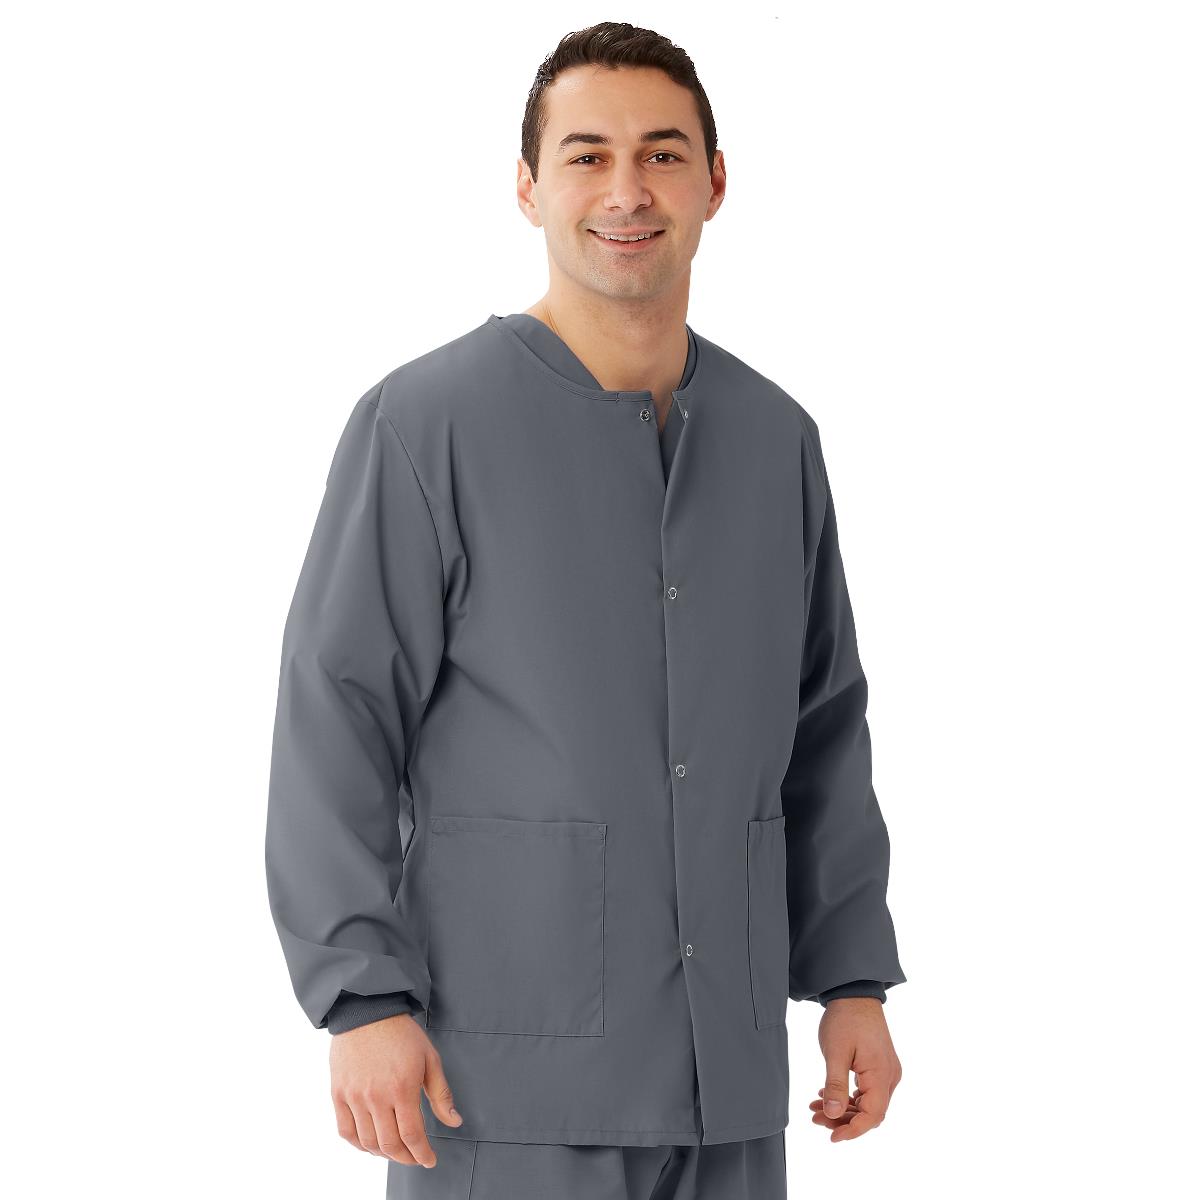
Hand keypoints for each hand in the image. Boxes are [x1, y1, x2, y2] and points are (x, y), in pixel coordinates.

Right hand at [330, 1012, 462, 1167]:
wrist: (368, 1011)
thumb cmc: (402, 1034)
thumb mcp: (430, 1059)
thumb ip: (441, 1094)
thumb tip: (455, 1122)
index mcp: (402, 1088)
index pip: (412, 1136)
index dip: (422, 1154)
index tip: (429, 1160)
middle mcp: (376, 1096)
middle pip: (389, 1144)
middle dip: (405, 1158)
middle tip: (414, 1157)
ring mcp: (354, 1097)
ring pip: (367, 1142)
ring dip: (383, 1153)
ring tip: (395, 1150)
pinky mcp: (338, 1094)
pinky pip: (345, 1132)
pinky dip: (358, 1144)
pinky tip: (370, 1143)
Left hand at [809, 997, 901, 1142]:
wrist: (854, 993)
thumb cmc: (845, 1018)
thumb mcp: (835, 1052)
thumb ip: (835, 1085)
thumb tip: (832, 1114)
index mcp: (881, 1075)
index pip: (872, 1115)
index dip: (853, 1130)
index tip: (832, 1137)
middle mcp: (889, 1077)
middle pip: (869, 1112)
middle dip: (843, 1120)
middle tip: (816, 1118)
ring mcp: (886, 1072)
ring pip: (867, 1103)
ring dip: (843, 1108)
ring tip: (816, 1107)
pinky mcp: (878, 1066)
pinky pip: (866, 1090)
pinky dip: (847, 1096)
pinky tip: (826, 1094)